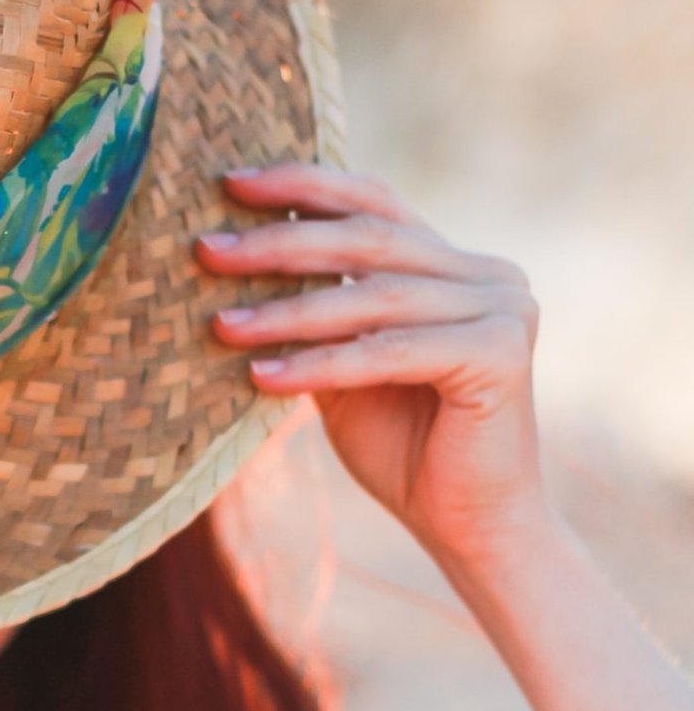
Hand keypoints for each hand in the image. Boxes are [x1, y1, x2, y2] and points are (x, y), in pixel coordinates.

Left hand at [196, 163, 546, 564]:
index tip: (229, 182)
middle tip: (207, 251)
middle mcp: (488, 275)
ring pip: (374, 296)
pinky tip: (261, 376)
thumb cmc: (401, 448)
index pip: (373, 204)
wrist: (467, 528)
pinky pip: (390, 351)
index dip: (303, 186)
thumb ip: (312, 312)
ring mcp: (503, 308)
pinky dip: (321, 363)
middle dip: (279, 242)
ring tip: (220, 324)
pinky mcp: (500, 353)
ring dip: (288, 310)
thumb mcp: (341, 368)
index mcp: (456, 265)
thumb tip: (231, 256)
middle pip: (368, 239)